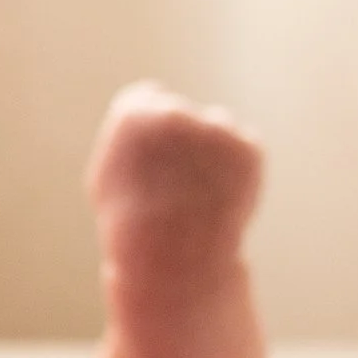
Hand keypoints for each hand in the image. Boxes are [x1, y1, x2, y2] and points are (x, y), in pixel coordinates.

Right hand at [85, 81, 262, 283]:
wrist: (176, 259)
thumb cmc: (133, 224)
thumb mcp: (108, 175)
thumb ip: (130, 135)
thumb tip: (154, 100)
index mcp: (132, 115)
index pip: (147, 98)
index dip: (148, 133)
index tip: (149, 161)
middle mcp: (174, 113)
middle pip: (180, 113)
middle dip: (180, 141)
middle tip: (174, 185)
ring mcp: (214, 128)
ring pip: (215, 130)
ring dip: (209, 154)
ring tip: (196, 198)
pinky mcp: (248, 147)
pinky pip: (242, 148)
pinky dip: (236, 170)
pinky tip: (219, 200)